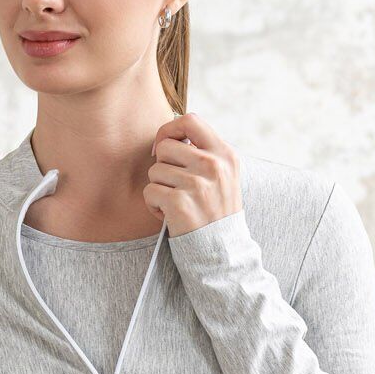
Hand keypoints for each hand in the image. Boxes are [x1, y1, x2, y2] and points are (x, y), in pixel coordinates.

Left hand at [144, 111, 241, 237]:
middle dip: (163, 167)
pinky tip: (169, 215)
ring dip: (159, 189)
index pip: (190, 121)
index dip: (169, 130)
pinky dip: (154, 205)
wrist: (223, 252)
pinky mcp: (180, 203)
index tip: (164, 148)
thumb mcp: (223, 176)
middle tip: (175, 186)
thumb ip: (203, 153)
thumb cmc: (216, 212)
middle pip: (166, 148)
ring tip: (176, 203)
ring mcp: (197, 184)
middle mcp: (213, 165)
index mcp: (225, 154)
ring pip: (155, 171)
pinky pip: (150, 192)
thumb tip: (168, 136)